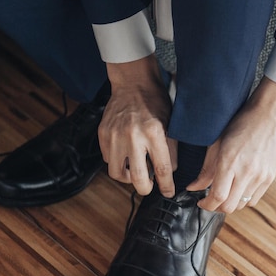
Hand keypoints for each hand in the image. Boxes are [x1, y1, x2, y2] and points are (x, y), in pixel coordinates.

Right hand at [98, 55, 176, 196]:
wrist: (133, 83)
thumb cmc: (156, 102)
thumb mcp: (171, 124)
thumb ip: (172, 149)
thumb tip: (170, 173)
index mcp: (154, 132)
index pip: (162, 169)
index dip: (166, 185)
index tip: (169, 192)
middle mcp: (132, 136)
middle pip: (137, 178)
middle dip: (146, 188)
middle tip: (150, 186)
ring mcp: (115, 135)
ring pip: (117, 173)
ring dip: (128, 178)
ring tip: (136, 171)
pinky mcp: (103, 134)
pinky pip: (108, 159)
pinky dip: (117, 163)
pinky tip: (126, 157)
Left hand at [188, 77, 275, 212]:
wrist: (270, 116)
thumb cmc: (241, 125)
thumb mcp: (217, 143)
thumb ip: (205, 170)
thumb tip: (193, 188)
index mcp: (229, 162)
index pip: (217, 197)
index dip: (206, 205)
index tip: (201, 202)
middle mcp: (246, 172)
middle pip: (229, 207)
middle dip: (216, 208)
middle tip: (211, 200)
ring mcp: (260, 176)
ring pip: (242, 205)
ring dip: (231, 203)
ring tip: (225, 192)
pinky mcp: (270, 178)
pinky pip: (254, 200)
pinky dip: (244, 199)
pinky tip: (239, 188)